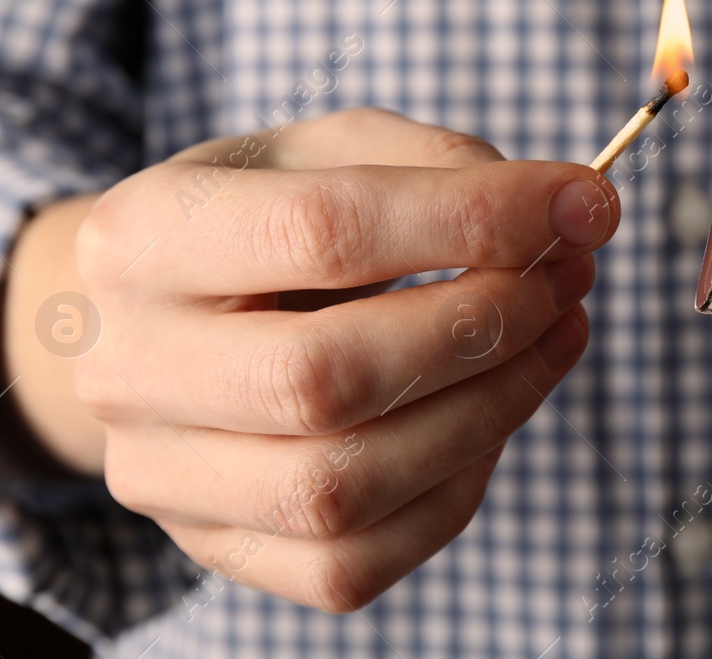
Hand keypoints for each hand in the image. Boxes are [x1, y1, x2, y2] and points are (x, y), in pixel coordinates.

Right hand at [5, 108, 616, 610]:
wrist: (160, 316)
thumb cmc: (265, 216)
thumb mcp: (331, 150)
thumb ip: (438, 163)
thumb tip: (567, 213)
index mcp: (142, 236)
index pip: (323, 231)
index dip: (474, 218)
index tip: (582, 202)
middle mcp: (129, 367)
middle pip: (327, 375)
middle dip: (483, 326)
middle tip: (568, 277)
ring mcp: (161, 475)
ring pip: (345, 485)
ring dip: (492, 408)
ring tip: (557, 334)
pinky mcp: (214, 548)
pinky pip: (355, 560)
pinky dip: (455, 488)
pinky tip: (495, 412)